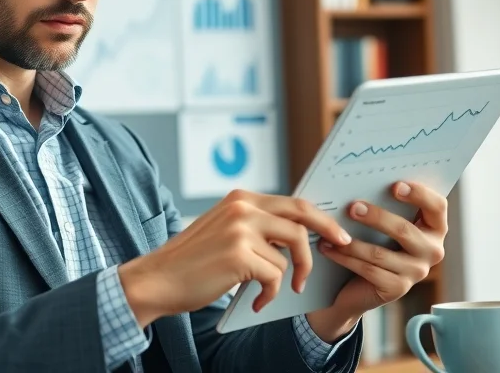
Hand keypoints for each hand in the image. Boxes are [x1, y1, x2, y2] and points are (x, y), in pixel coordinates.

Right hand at [117, 189, 351, 327]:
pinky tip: (255, 301)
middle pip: (301, 216)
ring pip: (289, 253)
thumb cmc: (192, 262)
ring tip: (271, 291)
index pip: (292, 202)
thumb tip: (297, 234)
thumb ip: (256, 226)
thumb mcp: (225, 230)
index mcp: (240, 198)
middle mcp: (241, 206)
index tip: (337, 232)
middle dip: (327, 233)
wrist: (158, 280)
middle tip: (341, 247)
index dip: (319, 218)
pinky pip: (274, 276)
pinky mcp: (238, 254)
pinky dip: (269, 293)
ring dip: (287, 278)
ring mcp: (240, 229)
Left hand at [307, 181, 447, 337]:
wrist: (359, 283)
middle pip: (404, 230)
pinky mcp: (397, 289)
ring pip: (380, 253)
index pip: (437, 206)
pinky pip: (367, 269)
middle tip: (352, 207)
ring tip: (330, 231)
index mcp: (434, 228)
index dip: (420, 194)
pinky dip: (344, 257)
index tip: (395, 185)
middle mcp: (432, 251)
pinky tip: (327, 247)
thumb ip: (385, 202)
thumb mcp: (383, 222)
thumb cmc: (373, 240)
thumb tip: (363, 179)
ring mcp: (416, 272)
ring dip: (351, 241)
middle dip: (376, 217)